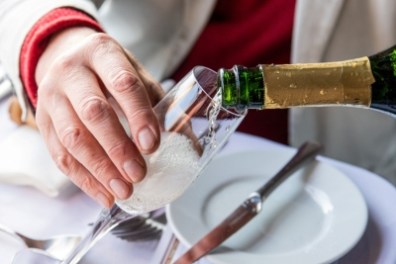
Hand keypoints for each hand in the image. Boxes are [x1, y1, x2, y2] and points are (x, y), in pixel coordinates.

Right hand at [34, 27, 163, 206]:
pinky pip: (60, 155)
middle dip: (118, 148)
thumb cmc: (110, 72)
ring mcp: (51, 97)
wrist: (69, 61)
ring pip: (72, 137)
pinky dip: (84, 179)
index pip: (122, 83)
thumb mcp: (136, 76)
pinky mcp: (43, 122)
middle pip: (93, 112)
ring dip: (100, 169)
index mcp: (101, 53)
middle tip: (138, 174)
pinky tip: (104, 195)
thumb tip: (190, 145)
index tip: (152, 145)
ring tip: (124, 190)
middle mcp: (71, 72)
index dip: (139, 115)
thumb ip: (160, 106)